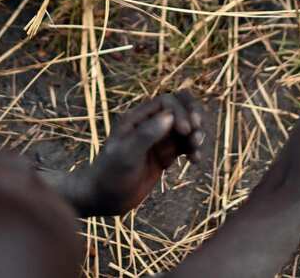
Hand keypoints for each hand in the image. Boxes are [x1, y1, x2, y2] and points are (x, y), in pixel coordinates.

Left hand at [80, 93, 202, 216]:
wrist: (103, 198)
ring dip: (195, 136)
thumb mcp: (126, 154)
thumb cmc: (110, 174)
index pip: (167, 102)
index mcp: (137, 118)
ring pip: (185, 128)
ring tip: (195, 153)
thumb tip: (169, 117)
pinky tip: (195, 161)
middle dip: (193, 118)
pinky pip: (184, 146)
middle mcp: (149, 125)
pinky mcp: (163, 156)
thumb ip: (146, 134)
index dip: (181, 112)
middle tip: (195, 136)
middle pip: (180, 109)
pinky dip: (193, 150)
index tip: (185, 131)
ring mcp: (158, 140)